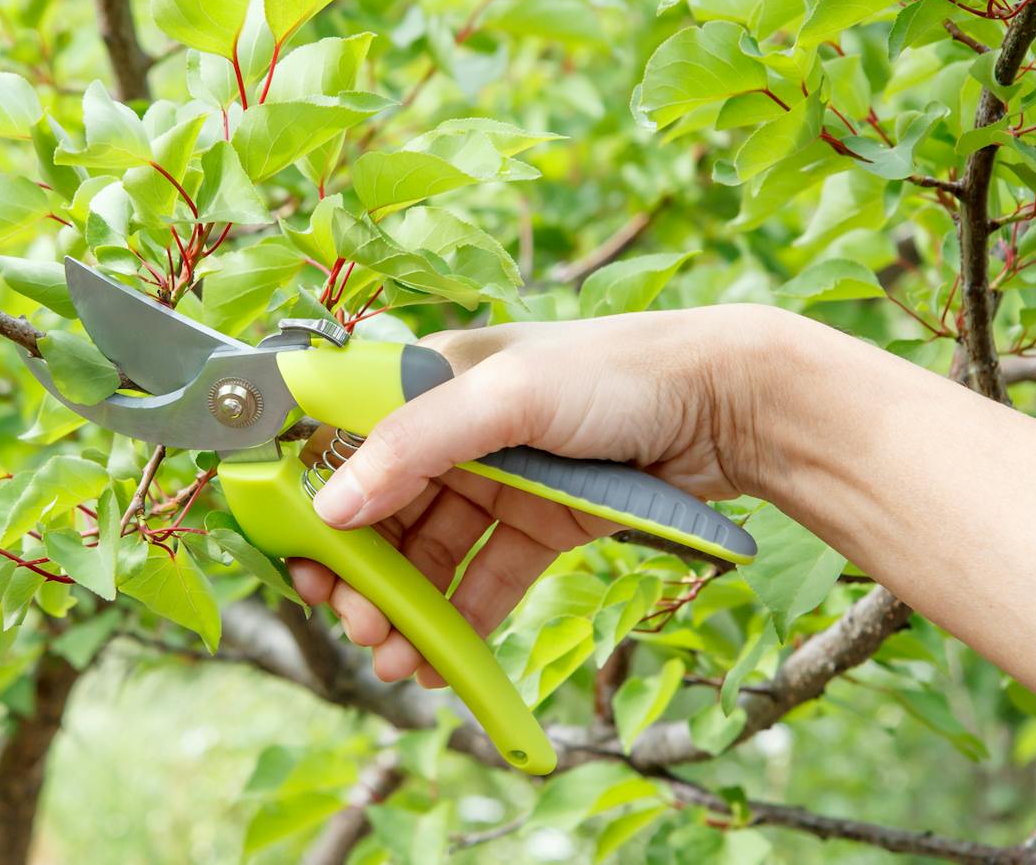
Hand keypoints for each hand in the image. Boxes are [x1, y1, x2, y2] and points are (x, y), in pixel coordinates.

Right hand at [288, 305, 774, 687]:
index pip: (346, 445)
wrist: (732, 403)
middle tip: (358, 625)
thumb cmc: (619, 372)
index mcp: (430, 380)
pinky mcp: (541, 523)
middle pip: (382, 512)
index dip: (316, 505)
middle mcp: (456, 431)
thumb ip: (415, 445)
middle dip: (362, 574)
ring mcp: (499, 481)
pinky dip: (458, 622)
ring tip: (396, 658)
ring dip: (404, 608)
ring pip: (428, 555)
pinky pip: (483, 579)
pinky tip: (440, 663)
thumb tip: (331, 505)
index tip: (303, 562)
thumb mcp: (506, 395)